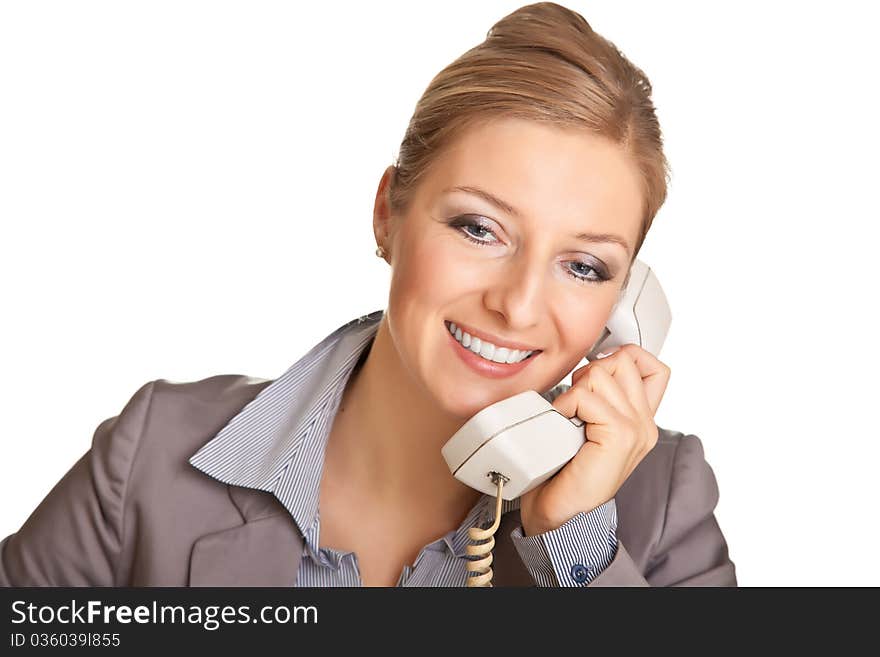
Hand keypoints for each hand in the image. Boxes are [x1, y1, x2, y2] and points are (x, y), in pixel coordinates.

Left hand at [519, 344, 670, 535]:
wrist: (560, 515)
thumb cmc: (564, 472)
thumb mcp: (586, 427)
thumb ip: (596, 400)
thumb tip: (585, 366)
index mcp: (641, 420)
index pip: (652, 366)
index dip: (623, 356)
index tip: (593, 376)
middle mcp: (645, 424)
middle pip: (625, 359)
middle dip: (591, 370)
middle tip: (575, 402)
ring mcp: (636, 430)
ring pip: (603, 372)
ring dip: (575, 390)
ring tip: (569, 417)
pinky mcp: (620, 436)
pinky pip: (587, 397)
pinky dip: (566, 405)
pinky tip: (562, 425)